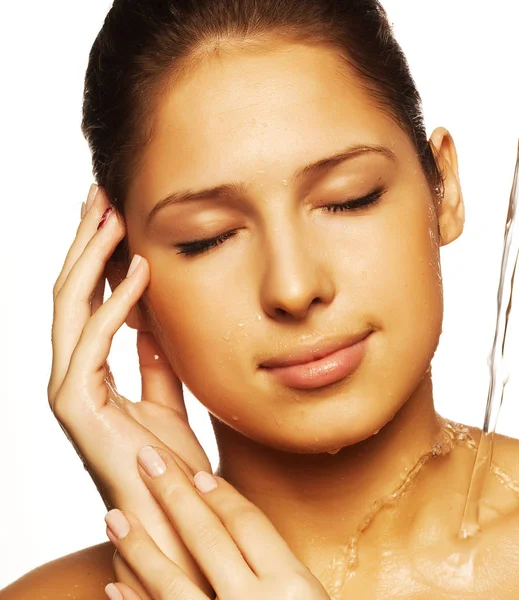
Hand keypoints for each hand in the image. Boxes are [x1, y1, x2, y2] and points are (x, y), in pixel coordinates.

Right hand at [48, 184, 212, 597]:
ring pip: (68, 307)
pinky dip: (113, 303)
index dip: (97, 254)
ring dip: (90, 257)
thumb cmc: (169, 459)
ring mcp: (69, 389)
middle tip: (101, 193)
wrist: (173, 513)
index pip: (86, 298)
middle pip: (69, 292)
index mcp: (91, 369)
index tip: (114, 213)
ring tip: (110, 211)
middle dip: (84, 240)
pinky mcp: (76, 407)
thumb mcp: (167, 392)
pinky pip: (91, 342)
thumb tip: (152, 310)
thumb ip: (155, 353)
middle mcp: (71, 373)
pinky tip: (137, 269)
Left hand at [103, 446, 330, 599]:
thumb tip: (233, 531)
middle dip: (174, 492)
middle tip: (147, 458)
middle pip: (208, 535)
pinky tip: (113, 582)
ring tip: (112, 515)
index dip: (219, 493)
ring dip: (138, 545)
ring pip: (171, 580)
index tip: (195, 471)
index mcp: (293, 586)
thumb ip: (275, 573)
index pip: (247, 522)